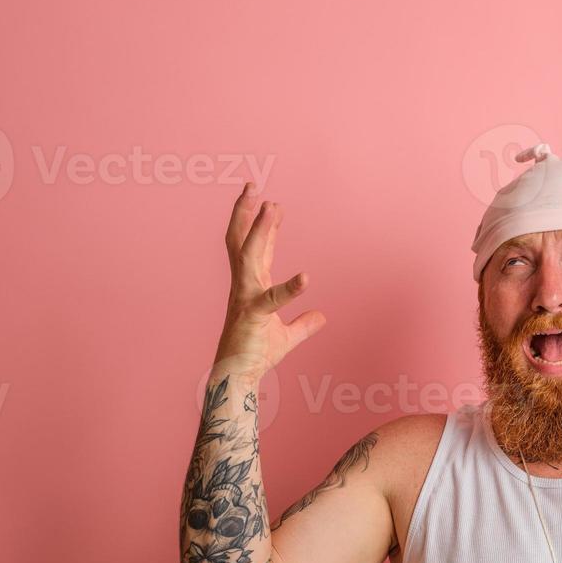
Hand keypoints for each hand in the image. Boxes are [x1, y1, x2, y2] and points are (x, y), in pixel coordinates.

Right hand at [213, 183, 326, 379]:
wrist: (239, 377)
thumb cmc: (257, 354)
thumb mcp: (288, 336)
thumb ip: (304, 325)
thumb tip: (321, 316)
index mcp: (251, 286)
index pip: (255, 248)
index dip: (264, 226)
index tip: (273, 203)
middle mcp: (244, 286)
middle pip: (242, 241)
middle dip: (246, 213)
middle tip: (253, 185)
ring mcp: (245, 298)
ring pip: (249, 255)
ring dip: (260, 229)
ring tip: (271, 206)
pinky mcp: (252, 316)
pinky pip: (271, 299)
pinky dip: (289, 288)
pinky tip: (306, 278)